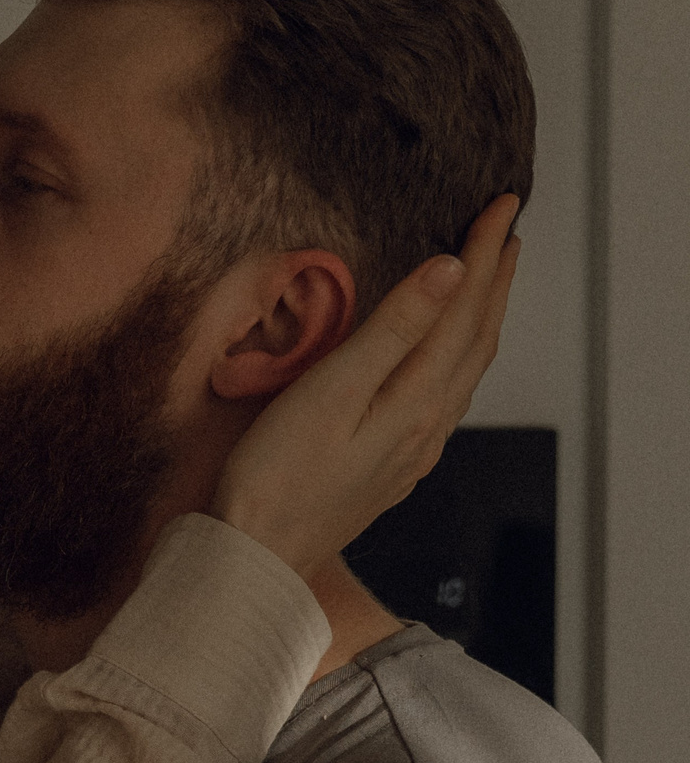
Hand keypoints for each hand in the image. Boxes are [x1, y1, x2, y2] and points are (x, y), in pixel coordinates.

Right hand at [212, 194, 522, 580]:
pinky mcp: (389, 466)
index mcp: (416, 399)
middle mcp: (427, 425)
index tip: (500, 205)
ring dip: (480, 318)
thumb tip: (449, 273)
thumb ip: (392, 330)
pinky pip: (443, 396)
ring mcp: (411, 450)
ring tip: (486, 280)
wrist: (258, 557)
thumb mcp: (331, 391)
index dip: (483, 253)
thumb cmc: (277, 477)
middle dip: (493, 280)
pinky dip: (455, 357)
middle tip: (505, 228)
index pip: (463, 310)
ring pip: (464, 369)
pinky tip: (442, 359)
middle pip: (475, 339)